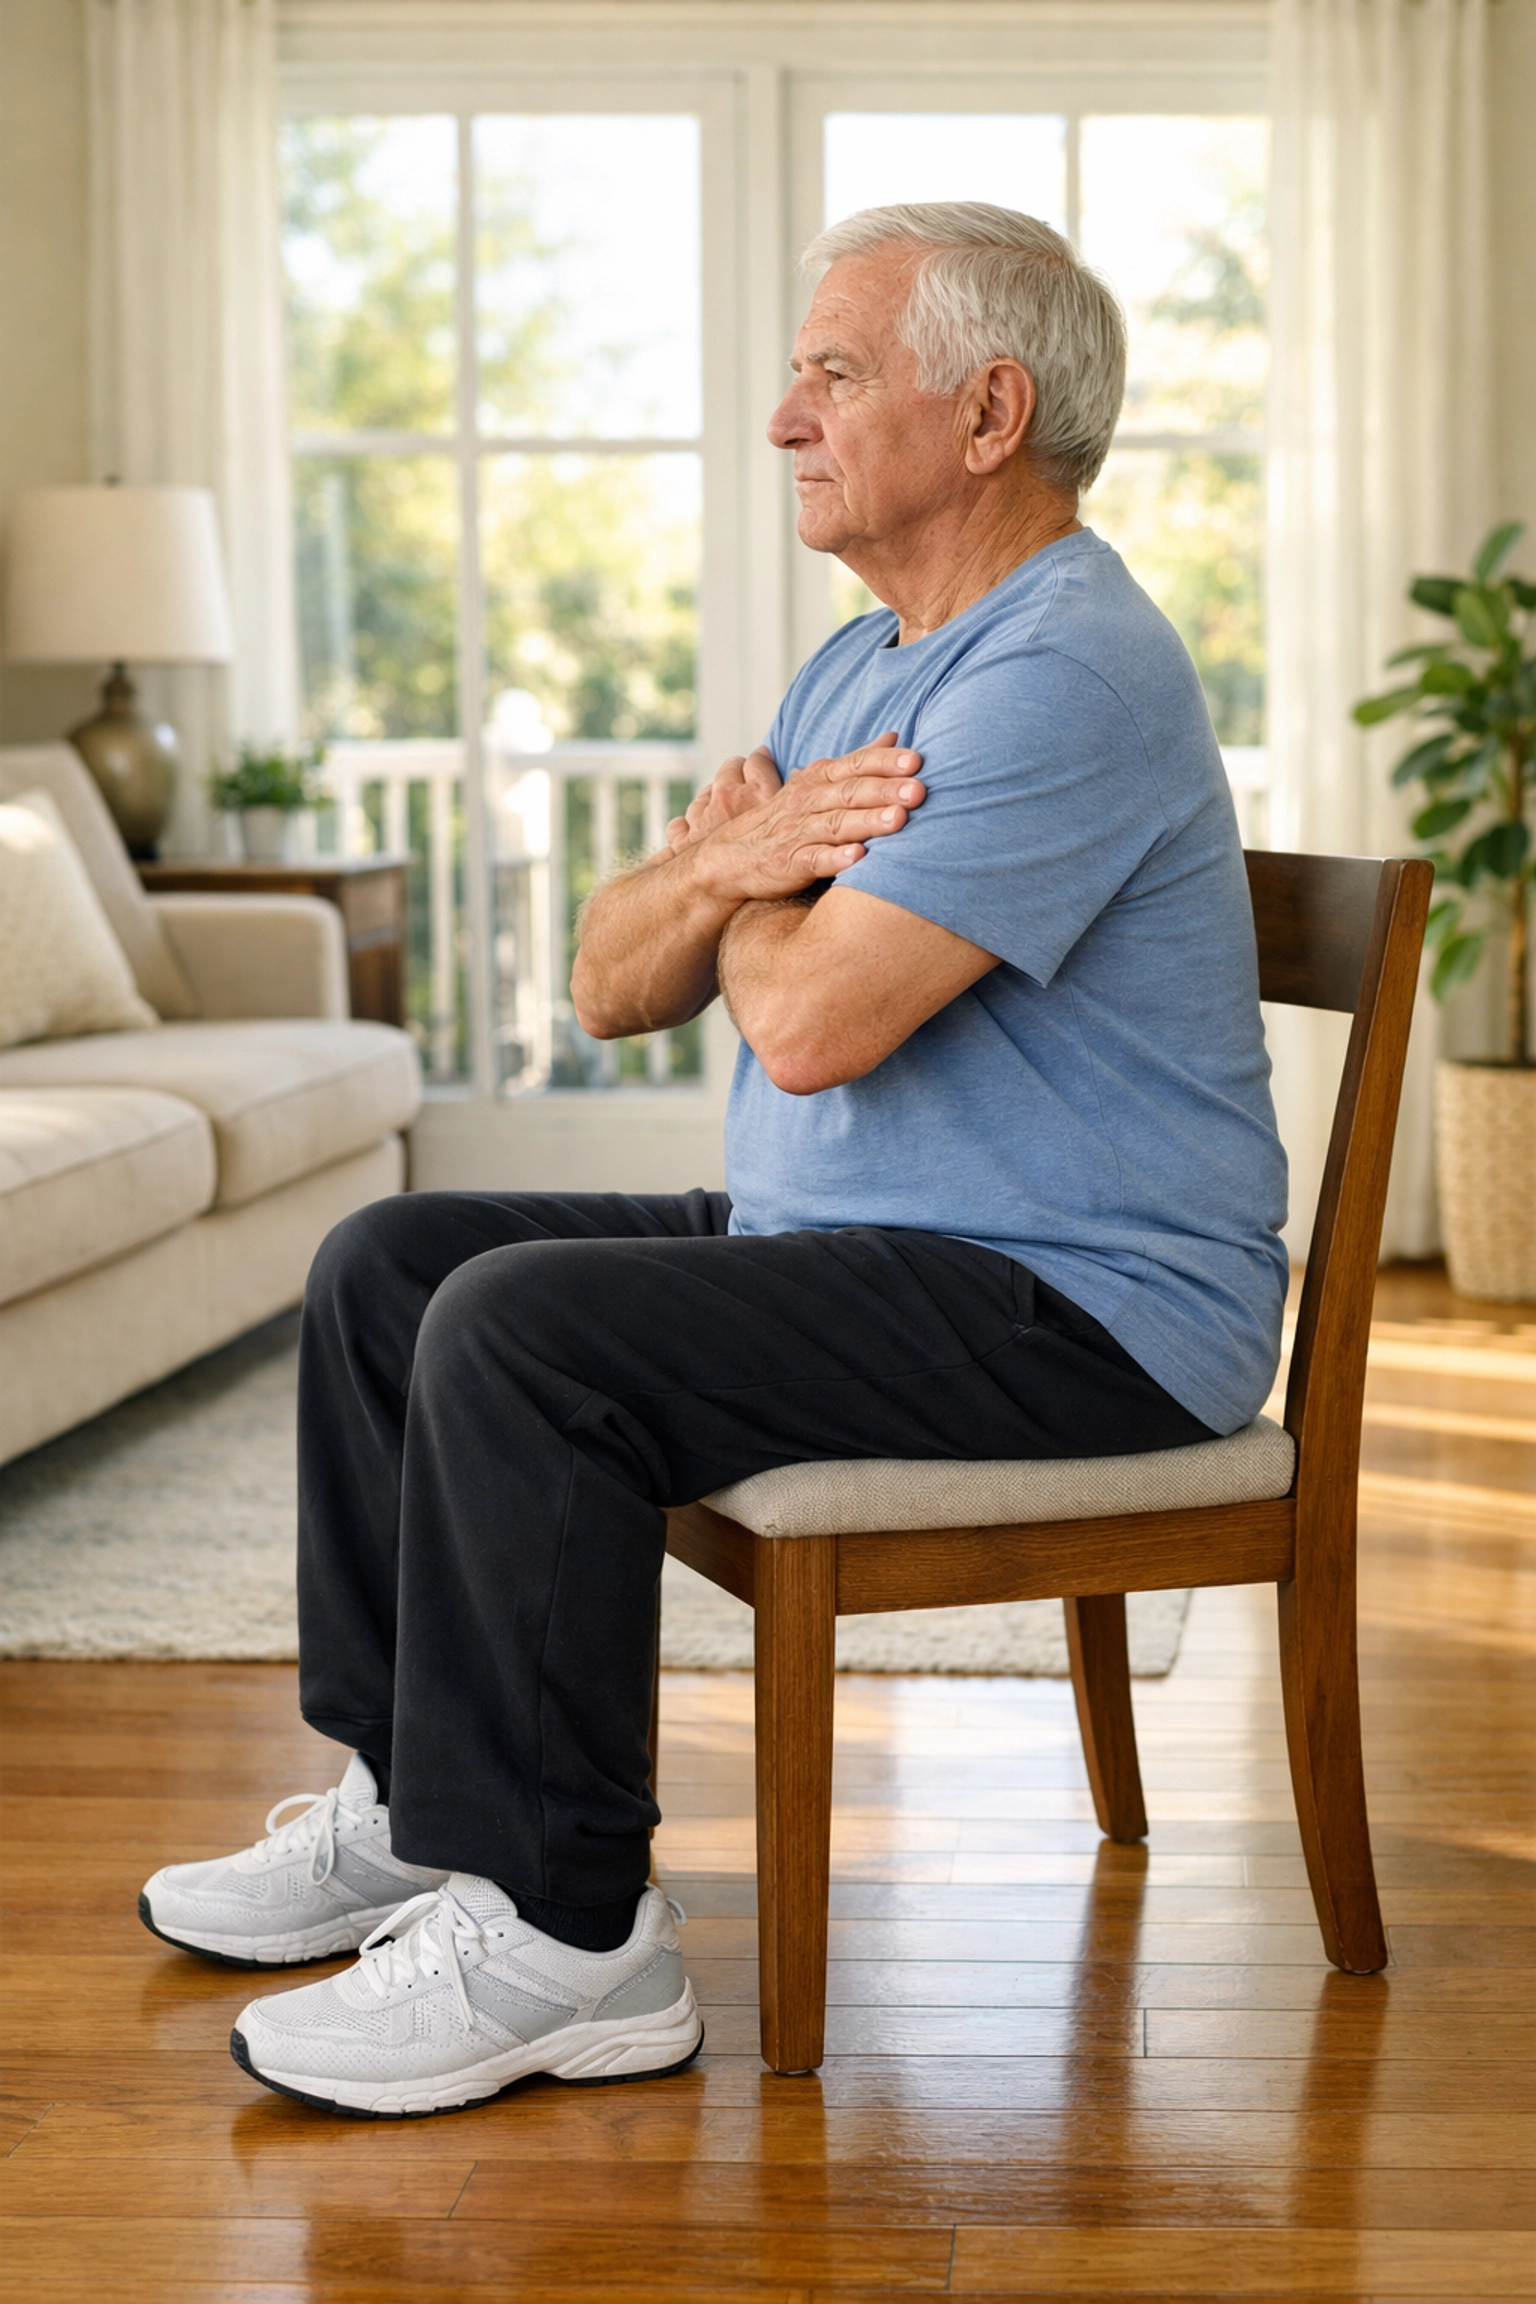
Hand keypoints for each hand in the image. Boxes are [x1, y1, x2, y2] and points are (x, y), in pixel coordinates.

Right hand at [683, 732, 926, 903]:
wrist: (731, 856)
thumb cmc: (785, 819)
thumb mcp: (816, 782)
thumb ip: (856, 761)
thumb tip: (894, 736)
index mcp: (818, 779)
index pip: (855, 764)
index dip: (885, 762)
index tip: (917, 760)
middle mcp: (808, 801)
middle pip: (851, 792)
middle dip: (886, 790)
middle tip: (919, 790)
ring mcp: (798, 833)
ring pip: (837, 824)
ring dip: (869, 822)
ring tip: (899, 821)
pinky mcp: (789, 864)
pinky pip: (815, 859)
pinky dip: (836, 858)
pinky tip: (859, 858)